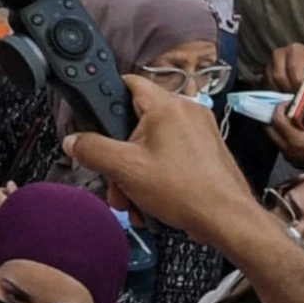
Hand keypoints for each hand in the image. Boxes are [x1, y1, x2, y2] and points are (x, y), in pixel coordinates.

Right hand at [60, 54, 278, 246]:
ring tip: (134, 200)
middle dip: (119, 154)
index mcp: (167, 105)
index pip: (127, 82)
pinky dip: (157, 174)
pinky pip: (172, 155)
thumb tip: (74, 141)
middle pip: (136, 122)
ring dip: (136, 170)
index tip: (93, 117)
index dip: (105, 97)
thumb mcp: (125, 169)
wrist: (229, 220)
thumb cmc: (185, 190)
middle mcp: (187, 111)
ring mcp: (200, 131)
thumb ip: (93, 150)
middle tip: (113, 179)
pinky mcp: (208, 151)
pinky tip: (152, 202)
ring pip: (153, 143)